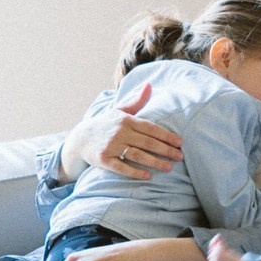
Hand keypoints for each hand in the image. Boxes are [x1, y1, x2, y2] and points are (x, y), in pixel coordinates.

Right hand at [62, 83, 183, 183]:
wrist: (80, 139)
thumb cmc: (106, 124)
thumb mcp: (120, 111)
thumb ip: (137, 101)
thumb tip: (149, 85)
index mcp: (126, 120)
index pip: (151, 128)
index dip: (166, 136)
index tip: (180, 143)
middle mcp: (119, 132)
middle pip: (147, 142)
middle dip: (166, 150)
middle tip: (180, 157)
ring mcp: (111, 146)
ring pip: (137, 155)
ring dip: (155, 162)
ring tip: (169, 168)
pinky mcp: (103, 160)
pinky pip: (122, 167)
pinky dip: (135, 172)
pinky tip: (147, 176)